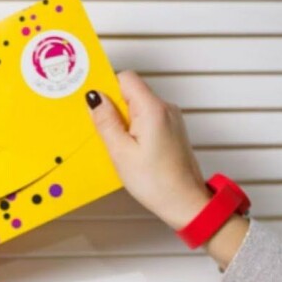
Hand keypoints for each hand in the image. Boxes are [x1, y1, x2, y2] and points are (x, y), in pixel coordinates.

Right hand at [85, 71, 211, 229]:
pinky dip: (135, 130)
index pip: (125, 78)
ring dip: (124, 122)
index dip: (107, 88)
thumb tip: (94, 98)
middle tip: (106, 133)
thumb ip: (106, 121)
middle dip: (114, 109)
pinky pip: (147, 120)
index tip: (95, 105)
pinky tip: (132, 151)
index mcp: (153, 109)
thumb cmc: (159, 183)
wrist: (186, 203)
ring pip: (138, 107)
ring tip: (121, 147)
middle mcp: (166, 109)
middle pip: (131, 92)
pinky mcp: (172, 131)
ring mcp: (171, 120)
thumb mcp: (121, 152)